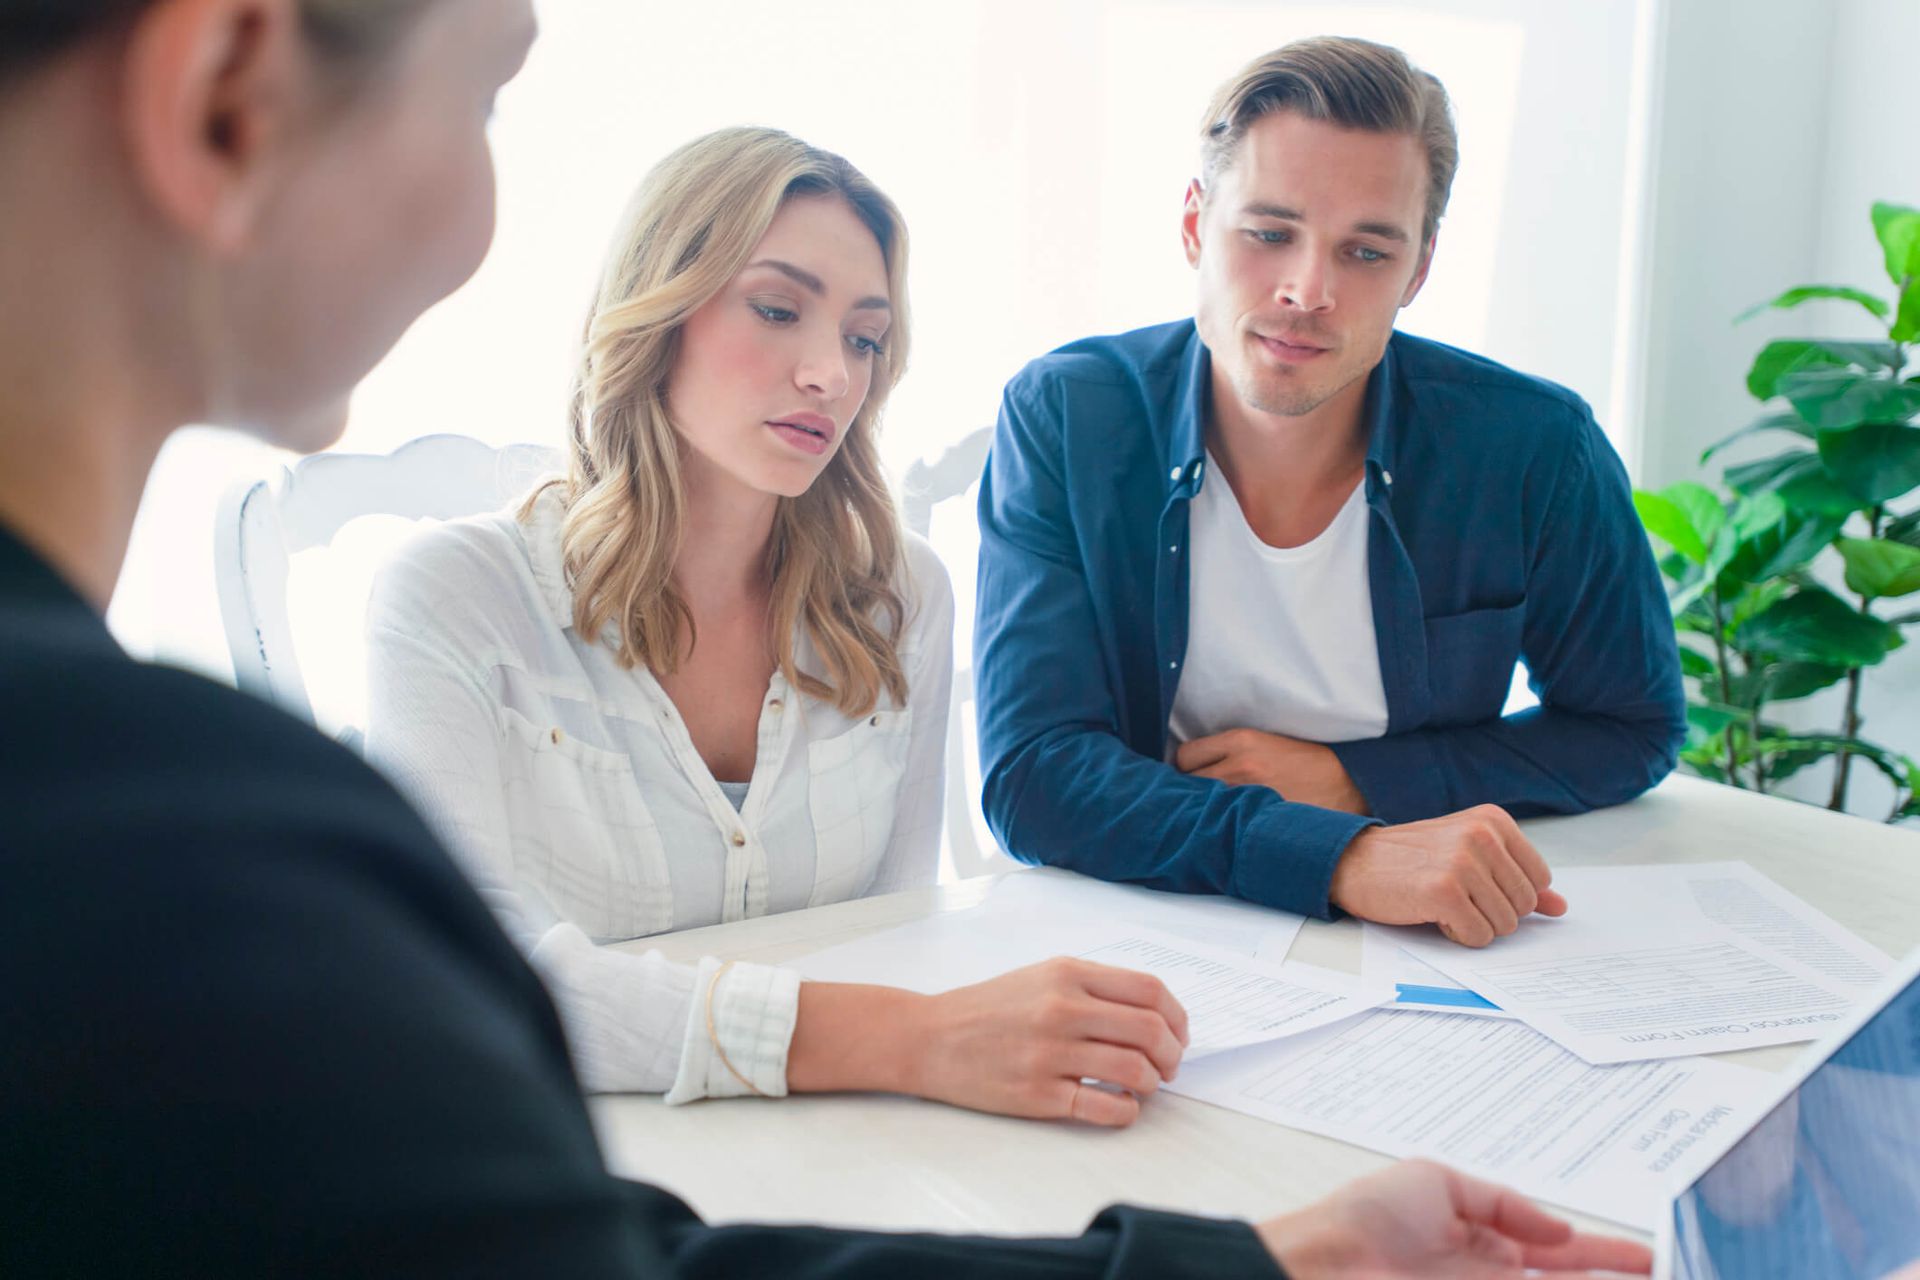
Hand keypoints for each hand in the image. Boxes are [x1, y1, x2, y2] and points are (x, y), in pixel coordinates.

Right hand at [908, 957, 1189, 1126]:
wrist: (930, 1038)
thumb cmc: (988, 1008)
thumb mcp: (1041, 977)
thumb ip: (1093, 988)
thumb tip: (1154, 1015)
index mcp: (1068, 975)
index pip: (1149, 991)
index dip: (1177, 1017)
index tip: (1177, 1034)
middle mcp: (1062, 1009)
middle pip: (1150, 1030)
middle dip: (1172, 1054)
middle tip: (1168, 1067)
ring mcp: (1051, 1054)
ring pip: (1134, 1071)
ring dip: (1152, 1083)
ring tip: (1144, 1086)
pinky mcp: (1039, 1095)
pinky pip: (1106, 1107)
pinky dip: (1127, 1110)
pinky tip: (1121, 1105)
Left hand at [1175, 729, 1369, 814]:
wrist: (1348, 785)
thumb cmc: (1306, 764)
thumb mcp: (1267, 742)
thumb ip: (1230, 750)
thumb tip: (1194, 765)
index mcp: (1242, 741)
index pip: (1185, 755)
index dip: (1188, 767)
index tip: (1195, 774)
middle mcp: (1239, 766)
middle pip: (1186, 783)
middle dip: (1191, 790)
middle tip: (1203, 796)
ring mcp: (1247, 796)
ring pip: (1200, 807)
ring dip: (1203, 810)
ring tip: (1216, 813)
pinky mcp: (1258, 820)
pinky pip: (1221, 826)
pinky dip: (1221, 827)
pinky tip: (1230, 828)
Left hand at [1256, 1159, 1651, 1277]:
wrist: (1325, 1265)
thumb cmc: (1365, 1218)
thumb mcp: (1435, 1183)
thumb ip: (1504, 1203)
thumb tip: (1559, 1229)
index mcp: (1480, 1238)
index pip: (1555, 1249)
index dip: (1600, 1252)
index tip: (1643, 1256)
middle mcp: (1489, 1274)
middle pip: (1566, 1279)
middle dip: (1613, 1275)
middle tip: (1661, 1271)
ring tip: (1650, 1276)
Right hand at [1329, 805, 1567, 945]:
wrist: (1354, 861)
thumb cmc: (1412, 860)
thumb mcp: (1469, 857)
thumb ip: (1517, 879)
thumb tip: (1560, 907)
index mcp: (1493, 821)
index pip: (1539, 880)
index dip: (1509, 895)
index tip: (1475, 885)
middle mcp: (1481, 836)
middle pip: (1524, 905)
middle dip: (1493, 913)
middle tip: (1455, 896)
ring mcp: (1462, 862)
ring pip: (1504, 925)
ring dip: (1474, 925)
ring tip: (1442, 902)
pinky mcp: (1443, 891)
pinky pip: (1478, 936)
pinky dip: (1457, 935)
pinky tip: (1432, 913)